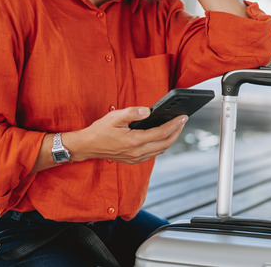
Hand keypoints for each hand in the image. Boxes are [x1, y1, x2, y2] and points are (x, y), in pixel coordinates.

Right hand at [64, 107, 187, 164]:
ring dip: (170, 139)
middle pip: (165, 144)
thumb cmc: (100, 130)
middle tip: (183, 121)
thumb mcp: (115, 117)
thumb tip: (148, 111)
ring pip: (160, 150)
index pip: (161, 133)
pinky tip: (162, 137)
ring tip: (176, 127)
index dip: (174, 125)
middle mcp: (136, 152)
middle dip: (176, 132)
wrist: (87, 146)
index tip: (183, 117)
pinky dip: (161, 145)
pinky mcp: (133, 160)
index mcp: (134, 141)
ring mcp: (135, 158)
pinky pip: (153, 154)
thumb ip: (132, 112)